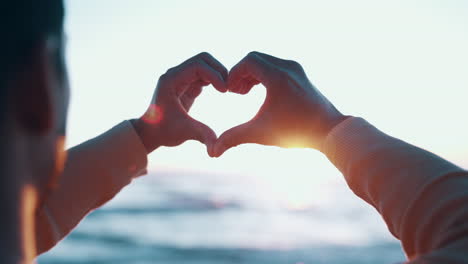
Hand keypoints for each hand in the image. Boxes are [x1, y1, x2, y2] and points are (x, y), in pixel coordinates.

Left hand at [131, 52, 227, 153]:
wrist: (150, 134)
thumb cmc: (163, 132)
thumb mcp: (184, 132)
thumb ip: (202, 136)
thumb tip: (216, 150)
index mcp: (171, 80)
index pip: (198, 65)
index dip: (215, 75)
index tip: (225, 91)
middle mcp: (175, 74)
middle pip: (203, 59)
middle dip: (219, 70)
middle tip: (229, 87)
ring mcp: (181, 78)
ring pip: (205, 65)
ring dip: (218, 74)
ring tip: (227, 90)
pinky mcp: (187, 85)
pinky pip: (205, 75)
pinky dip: (215, 80)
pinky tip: (222, 92)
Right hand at [212, 51, 346, 156]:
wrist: (329, 131)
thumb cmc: (295, 131)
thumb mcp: (260, 133)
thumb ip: (234, 138)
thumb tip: (213, 151)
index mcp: (277, 76)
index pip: (247, 61)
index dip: (233, 74)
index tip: (229, 91)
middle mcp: (287, 67)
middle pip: (255, 58)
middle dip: (241, 73)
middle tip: (235, 92)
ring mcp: (296, 69)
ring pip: (266, 61)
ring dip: (252, 74)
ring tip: (244, 93)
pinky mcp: (300, 74)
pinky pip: (276, 66)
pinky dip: (264, 75)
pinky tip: (260, 93)